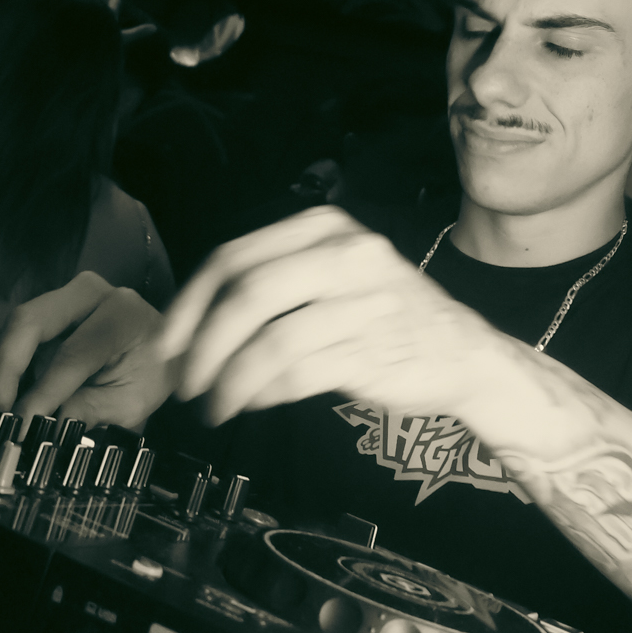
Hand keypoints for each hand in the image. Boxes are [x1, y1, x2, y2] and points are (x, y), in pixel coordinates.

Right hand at [0, 272, 173, 427]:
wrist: (161, 349)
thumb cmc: (151, 374)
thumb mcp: (131, 402)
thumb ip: (90, 410)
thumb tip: (45, 425)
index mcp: (120, 314)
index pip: (71, 354)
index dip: (42, 392)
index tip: (22, 424)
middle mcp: (89, 294)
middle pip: (29, 322)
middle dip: (5, 370)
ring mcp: (64, 298)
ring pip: (15, 328)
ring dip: (0, 371)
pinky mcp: (47, 310)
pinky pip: (16, 335)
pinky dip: (5, 367)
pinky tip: (3, 396)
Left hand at [160, 207, 508, 425]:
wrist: (463, 355)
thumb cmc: (384, 317)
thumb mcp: (333, 275)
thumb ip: (272, 285)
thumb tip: (190, 327)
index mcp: (326, 228)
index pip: (235, 257)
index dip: (190, 302)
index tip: (168, 341)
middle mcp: (347, 254)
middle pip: (247, 294)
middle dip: (204, 344)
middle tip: (184, 380)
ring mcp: (364, 301)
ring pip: (270, 340)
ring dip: (230, 380)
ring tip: (216, 404)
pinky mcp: (374, 350)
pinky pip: (298, 375)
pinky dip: (264, 393)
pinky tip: (254, 403)